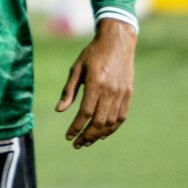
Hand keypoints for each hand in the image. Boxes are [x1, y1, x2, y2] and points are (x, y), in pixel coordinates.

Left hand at [56, 18, 135, 147]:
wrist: (117, 43)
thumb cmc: (92, 54)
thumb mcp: (76, 68)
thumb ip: (68, 90)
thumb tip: (59, 110)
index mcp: (95, 84)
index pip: (85, 113)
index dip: (76, 127)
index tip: (68, 136)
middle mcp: (110, 91)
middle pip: (99, 122)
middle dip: (87, 135)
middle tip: (77, 144)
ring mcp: (121, 94)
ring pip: (111, 122)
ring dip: (99, 135)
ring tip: (88, 141)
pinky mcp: (128, 94)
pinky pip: (121, 117)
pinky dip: (112, 128)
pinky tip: (103, 133)